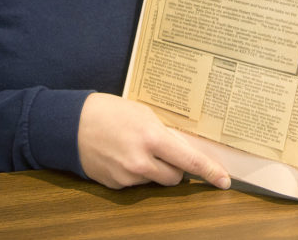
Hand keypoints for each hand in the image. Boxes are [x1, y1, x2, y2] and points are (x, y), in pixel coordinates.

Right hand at [77, 93, 230, 189]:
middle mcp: (141, 162)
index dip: (209, 172)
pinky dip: (136, 172)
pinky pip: (136, 183)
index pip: (189, 161)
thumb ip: (164, 133)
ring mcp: (127, 176)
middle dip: (176, 167)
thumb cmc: (110, 111)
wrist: (73, 124)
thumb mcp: (143, 113)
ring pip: (155, 180)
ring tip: (136, 147)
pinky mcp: (116, 185)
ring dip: (154, 169)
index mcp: (152, 138)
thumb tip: (182, 149)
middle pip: (175, 177)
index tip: (223, 180)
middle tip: (164, 150)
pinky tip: (122, 155)